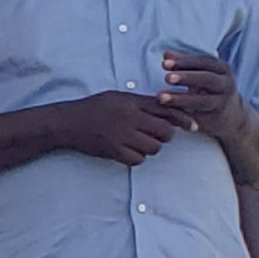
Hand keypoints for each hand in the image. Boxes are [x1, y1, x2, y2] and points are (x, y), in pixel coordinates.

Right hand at [51, 91, 185, 165]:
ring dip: (151, 147)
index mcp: (132, 102)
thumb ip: (141, 102)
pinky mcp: (113, 151)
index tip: (192, 125)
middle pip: (164, 131)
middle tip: (156, 135)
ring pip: (153, 147)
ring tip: (140, 143)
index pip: (167, 109)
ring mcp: (121, 136)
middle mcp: (129, 118)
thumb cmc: (92, 108)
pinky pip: (138, 159)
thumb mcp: (117, 97)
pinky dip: (137, 158)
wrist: (66, 122)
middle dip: (165, 135)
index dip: (183, 118)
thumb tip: (166, 105)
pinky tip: (130, 152)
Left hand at [161, 50, 249, 143]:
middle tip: (166, 78)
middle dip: (186, 78)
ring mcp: (221, 102)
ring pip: (202, 100)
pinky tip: (166, 113)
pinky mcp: (214, 118)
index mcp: (221, 69)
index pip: (204, 61)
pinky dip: (182, 115)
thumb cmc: (208, 87)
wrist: (229, 114)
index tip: (165, 62)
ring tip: (160, 97)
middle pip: (207, 79)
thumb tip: (166, 54)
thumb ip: (184, 64)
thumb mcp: (201, 72)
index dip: (185, 61)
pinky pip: (197, 116)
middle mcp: (225, 84)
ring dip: (180, 99)